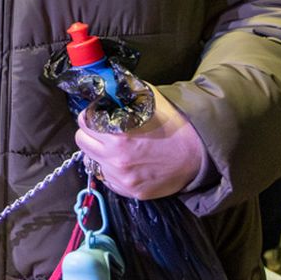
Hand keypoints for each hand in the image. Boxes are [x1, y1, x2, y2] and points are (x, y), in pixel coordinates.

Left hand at [74, 89, 204, 199]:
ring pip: (91, 161)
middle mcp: (116, 160)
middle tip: (102, 130)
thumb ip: (123, 96)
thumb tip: (105, 88)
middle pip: (82, 142)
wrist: (198, 155)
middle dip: (90, 133)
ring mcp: (122, 179)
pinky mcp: (130, 191)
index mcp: (118, 137)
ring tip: (114, 147)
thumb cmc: (174, 125)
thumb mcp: (148, 102)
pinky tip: (123, 161)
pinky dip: (109, 169)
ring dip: (98, 152)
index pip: (84, 122)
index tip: (96, 114)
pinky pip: (106, 178)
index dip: (90, 115)